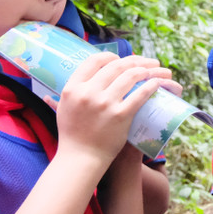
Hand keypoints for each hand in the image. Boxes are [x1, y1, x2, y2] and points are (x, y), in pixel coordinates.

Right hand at [55, 53, 170, 167]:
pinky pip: (140, 94)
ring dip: (145, 69)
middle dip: (133, 60)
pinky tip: (156, 82)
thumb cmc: (72, 134)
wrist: (81, 158)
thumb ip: (66, 95)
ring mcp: (105, 103)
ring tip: (152, 69)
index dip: (109, 56)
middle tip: (144, 61)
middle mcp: (88, 93)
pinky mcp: (121, 115)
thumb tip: (56, 86)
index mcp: (72, 88)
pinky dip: (151, 85)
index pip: (93, 61)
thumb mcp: (63, 109)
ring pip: (130, 76)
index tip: (118, 58)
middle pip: (116, 66)